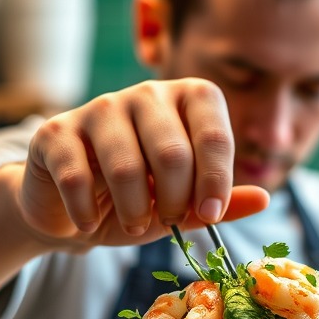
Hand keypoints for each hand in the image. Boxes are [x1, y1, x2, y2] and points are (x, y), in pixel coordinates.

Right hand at [17, 78, 268, 249]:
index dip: (216, 180)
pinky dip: (87, 213)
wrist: (72, 208)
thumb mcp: (186, 204)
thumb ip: (222, 201)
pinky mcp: (55, 132)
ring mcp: (98, 108)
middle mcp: (144, 94)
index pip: (213, 132)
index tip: (211, 215)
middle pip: (172, 152)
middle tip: (170, 221)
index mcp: (186, 100)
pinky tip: (90, 224)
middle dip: (176, 201)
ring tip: (134, 224)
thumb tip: (264, 198)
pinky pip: (77, 178)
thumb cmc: (139, 199)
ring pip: (126, 168)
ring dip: (134, 211)